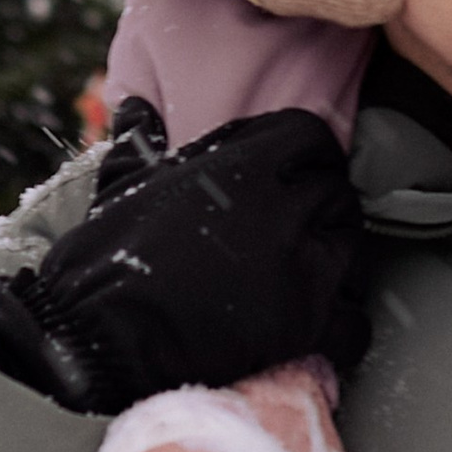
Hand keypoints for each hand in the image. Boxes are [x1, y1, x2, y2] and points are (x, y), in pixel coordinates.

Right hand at [0, 108, 372, 415]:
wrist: (97, 341)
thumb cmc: (101, 262)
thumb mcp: (120, 183)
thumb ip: (141, 141)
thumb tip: (136, 110)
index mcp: (242, 165)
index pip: (309, 138)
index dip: (303, 157)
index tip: (291, 177)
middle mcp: (281, 206)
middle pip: (335, 192)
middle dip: (319, 210)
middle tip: (293, 234)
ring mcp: (299, 265)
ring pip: (349, 249)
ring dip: (331, 262)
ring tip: (301, 279)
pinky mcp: (306, 325)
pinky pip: (353, 321)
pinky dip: (340, 329)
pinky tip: (316, 333)